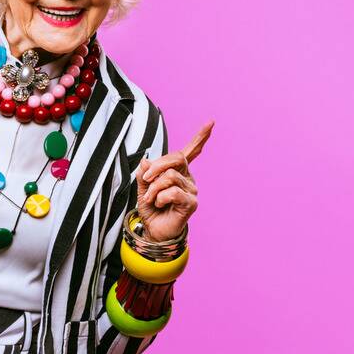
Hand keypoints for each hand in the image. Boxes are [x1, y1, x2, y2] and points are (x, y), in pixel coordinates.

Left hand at [135, 120, 213, 241]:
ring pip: (169, 176)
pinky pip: (173, 192)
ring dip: (153, 188)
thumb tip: (147, 160)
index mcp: (178, 170)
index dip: (200, 136)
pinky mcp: (191, 203)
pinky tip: (160, 204)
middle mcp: (188, 177)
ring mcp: (192, 190)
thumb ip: (145, 173)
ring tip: (151, 199)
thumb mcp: (143, 187)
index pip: (191, 151)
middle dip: (156, 166)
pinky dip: (160, 197)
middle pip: (175, 158)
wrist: (154, 230)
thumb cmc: (151, 209)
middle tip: (146, 178)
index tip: (211, 122)